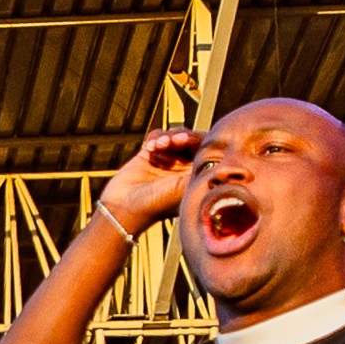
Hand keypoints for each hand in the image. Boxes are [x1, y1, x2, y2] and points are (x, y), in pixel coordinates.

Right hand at [94, 125, 201, 239]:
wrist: (122, 208)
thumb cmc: (155, 204)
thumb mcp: (183, 188)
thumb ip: (203, 171)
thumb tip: (221, 157)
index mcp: (198, 176)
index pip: (208, 150)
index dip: (198, 140)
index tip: (184, 141)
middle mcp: (185, 168)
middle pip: (192, 139)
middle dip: (181, 136)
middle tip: (172, 141)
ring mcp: (168, 161)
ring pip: (175, 135)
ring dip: (167, 137)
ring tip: (156, 147)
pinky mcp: (151, 155)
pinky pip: (158, 136)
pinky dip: (154, 138)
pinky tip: (148, 149)